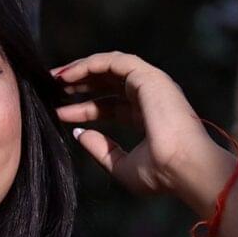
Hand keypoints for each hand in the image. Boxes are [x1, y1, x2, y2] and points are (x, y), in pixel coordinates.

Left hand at [50, 50, 237, 213]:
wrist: (185, 169)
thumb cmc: (161, 174)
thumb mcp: (122, 166)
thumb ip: (101, 149)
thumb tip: (79, 133)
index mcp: (148, 117)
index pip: (110, 107)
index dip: (83, 109)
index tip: (58, 112)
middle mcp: (150, 97)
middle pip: (108, 83)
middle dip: (79, 83)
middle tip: (52, 87)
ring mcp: (151, 85)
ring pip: (109, 67)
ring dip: (80, 70)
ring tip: (55, 78)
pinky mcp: (148, 77)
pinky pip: (113, 62)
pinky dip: (89, 65)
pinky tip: (68, 75)